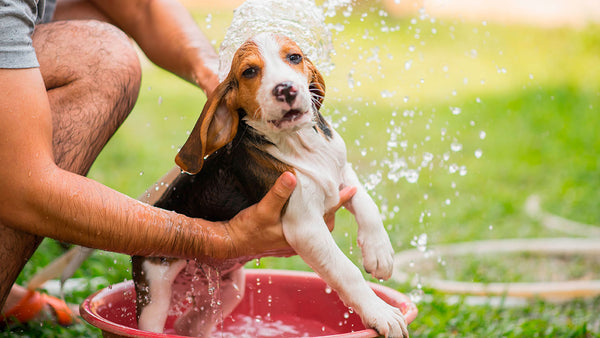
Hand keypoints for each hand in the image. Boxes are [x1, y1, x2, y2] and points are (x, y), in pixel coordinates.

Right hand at [223, 173, 356, 259]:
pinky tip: (304, 205)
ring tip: (326, 193)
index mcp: (302, 231)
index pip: (328, 212)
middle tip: (342, 186)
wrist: (230, 243)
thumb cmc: (247, 229)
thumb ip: (278, 193)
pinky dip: (308, 214)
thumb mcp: (263, 209)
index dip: (341, 198)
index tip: (354, 186)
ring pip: (315, 223)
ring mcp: (293, 239)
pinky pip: (303, 224)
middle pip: (325, 220)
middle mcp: (301, 238)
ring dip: (320, 209)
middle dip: (334, 205)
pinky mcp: (284, 237)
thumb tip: (292, 175)